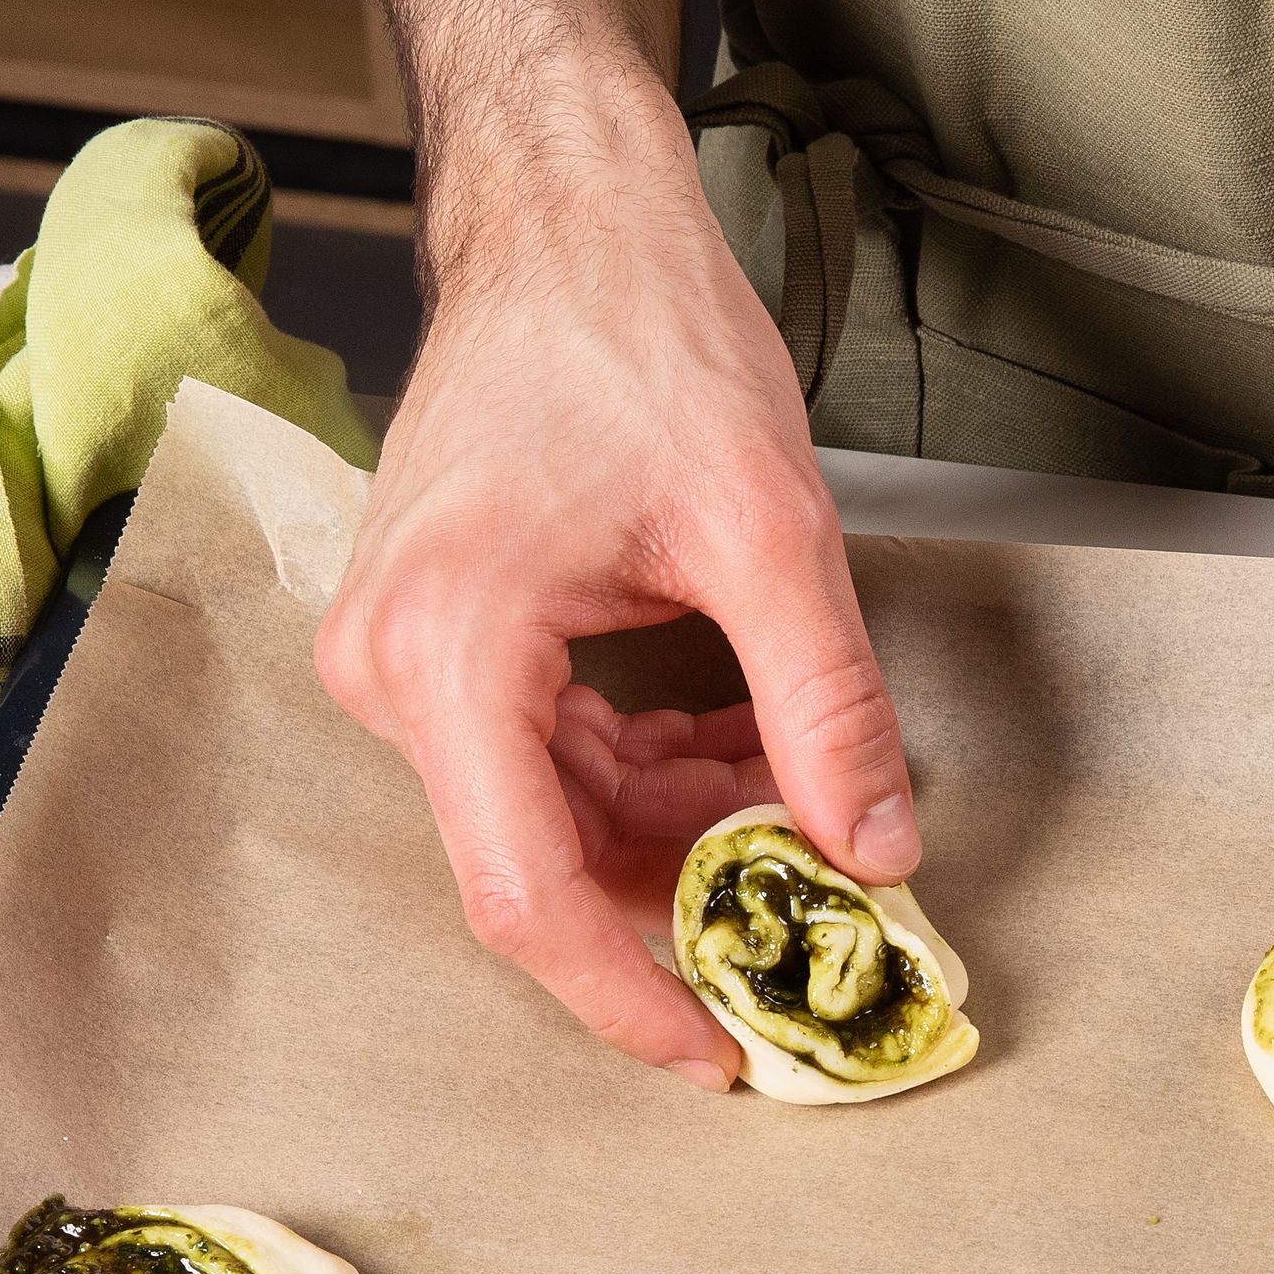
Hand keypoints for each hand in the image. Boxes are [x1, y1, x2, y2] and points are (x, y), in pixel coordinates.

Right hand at [311, 63, 918, 1085]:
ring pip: (561, 821)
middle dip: (690, 899)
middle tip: (820, 920)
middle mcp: (396, 673)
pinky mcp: (445, 647)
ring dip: (687, 831)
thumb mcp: (770, 529)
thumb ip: (825, 708)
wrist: (562, 219)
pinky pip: (554, 764)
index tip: (726, 1054)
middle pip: (548, 865)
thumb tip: (877, 854)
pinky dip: (658, 776)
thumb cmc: (635, 330)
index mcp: (448, 653)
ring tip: (807, 799)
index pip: (530, 897)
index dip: (631, 997)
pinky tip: (748, 752)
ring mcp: (410, 662)